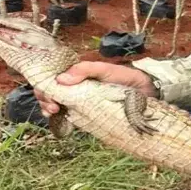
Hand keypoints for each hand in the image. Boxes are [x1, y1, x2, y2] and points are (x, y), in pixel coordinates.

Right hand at [35, 61, 156, 116]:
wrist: (146, 93)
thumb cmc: (126, 77)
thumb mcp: (106, 70)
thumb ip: (85, 70)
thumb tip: (61, 79)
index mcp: (78, 74)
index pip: (52, 78)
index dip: (44, 86)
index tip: (49, 95)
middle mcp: (76, 87)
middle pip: (50, 92)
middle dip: (45, 99)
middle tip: (52, 107)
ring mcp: (80, 101)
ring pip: (56, 104)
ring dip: (49, 108)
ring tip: (54, 112)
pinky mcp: (87, 114)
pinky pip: (69, 116)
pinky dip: (60, 119)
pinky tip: (60, 119)